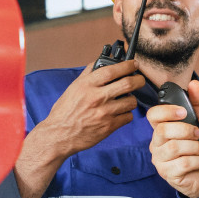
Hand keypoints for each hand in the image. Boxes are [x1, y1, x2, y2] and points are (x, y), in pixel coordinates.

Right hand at [15, 60, 145, 197]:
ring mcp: (104, 113)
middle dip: (138, 80)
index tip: (133, 64)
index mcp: (86, 85)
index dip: (126, 65)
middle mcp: (97, 98)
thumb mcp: (73, 89)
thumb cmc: (64, 112)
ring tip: (125, 100)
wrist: (59, 135)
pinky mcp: (109, 127)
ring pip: (131, 101)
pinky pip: (128, 117)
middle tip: (139, 79)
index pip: (112, 70)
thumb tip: (101, 62)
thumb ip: (88, 75)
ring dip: (131, 99)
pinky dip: (126, 114)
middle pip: (128, 84)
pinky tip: (119, 113)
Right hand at [148, 80, 198, 197]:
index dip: (166, 111)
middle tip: (198, 135)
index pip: (152, 115)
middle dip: (187, 130)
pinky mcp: (167, 173)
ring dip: (196, 147)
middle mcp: (157, 143)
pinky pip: (183, 163)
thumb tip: (194, 83)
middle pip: (163, 130)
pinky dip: (198, 161)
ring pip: (174, 147)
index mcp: (163, 128)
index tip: (183, 111)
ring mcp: (160, 159)